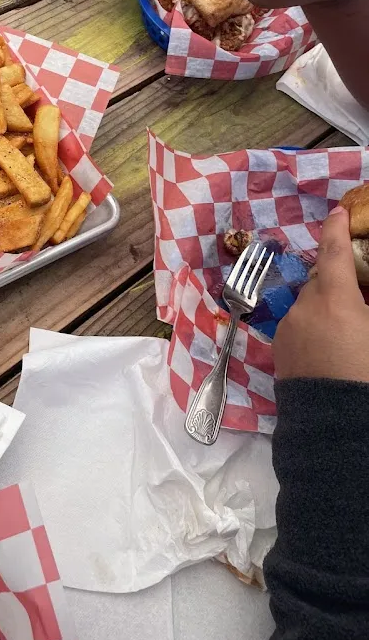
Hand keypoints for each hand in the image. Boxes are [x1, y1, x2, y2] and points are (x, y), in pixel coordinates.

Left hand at [273, 207, 368, 381]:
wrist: (335, 427)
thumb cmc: (366, 376)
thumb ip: (366, 304)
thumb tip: (360, 298)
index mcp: (334, 300)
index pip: (333, 252)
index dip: (336, 229)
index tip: (338, 213)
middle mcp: (304, 308)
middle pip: (321, 280)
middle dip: (337, 282)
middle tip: (357, 296)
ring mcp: (287, 330)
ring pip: (307, 305)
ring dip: (324, 307)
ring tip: (346, 331)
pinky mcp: (279, 351)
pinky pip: (296, 326)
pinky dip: (311, 326)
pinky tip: (328, 347)